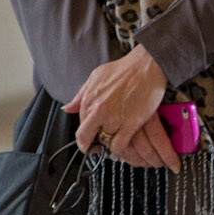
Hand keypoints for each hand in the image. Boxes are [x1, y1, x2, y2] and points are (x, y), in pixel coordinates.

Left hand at [64, 45, 180, 171]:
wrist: (147, 66)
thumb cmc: (124, 69)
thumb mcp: (96, 77)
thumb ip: (80, 95)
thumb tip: (67, 108)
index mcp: (88, 99)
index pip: (80, 124)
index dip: (86, 132)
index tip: (92, 136)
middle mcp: (98, 109)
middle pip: (86, 137)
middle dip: (90, 144)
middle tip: (97, 147)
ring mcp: (114, 118)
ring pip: (104, 142)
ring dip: (109, 143)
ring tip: (116, 138)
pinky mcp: (130, 123)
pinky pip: (118, 145)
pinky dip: (119, 148)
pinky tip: (123, 142)